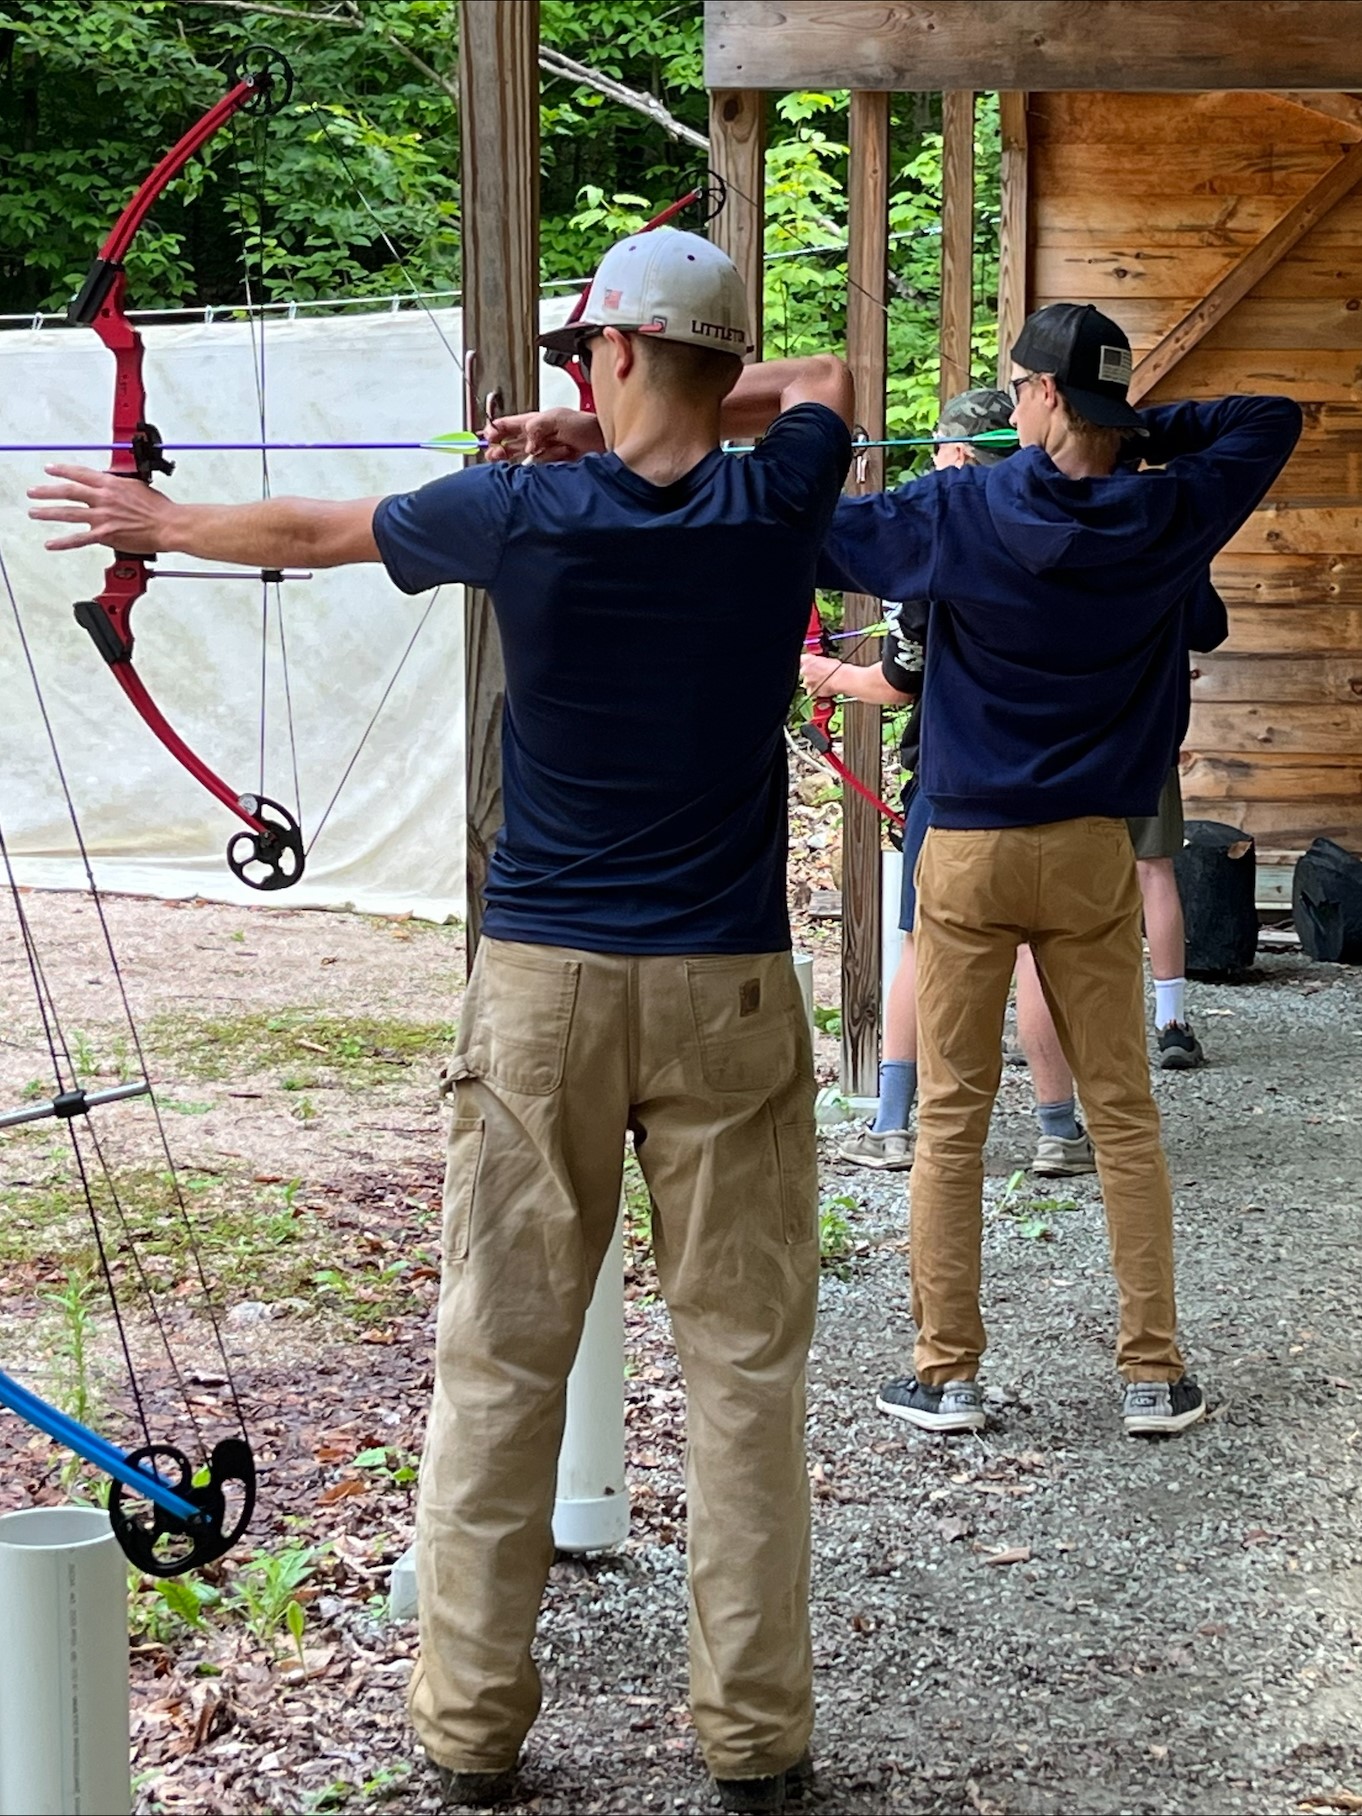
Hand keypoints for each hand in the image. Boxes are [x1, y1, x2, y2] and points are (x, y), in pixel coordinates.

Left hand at [28, 465, 174, 553]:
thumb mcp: (136, 486)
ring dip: (48, 512)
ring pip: (68, 512)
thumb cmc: (158, 509)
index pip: (80, 474)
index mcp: (111, 484)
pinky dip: (63, 542)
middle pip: (68, 491)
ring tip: (35, 513)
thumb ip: (118, 486)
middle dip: (47, 491)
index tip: (50, 469)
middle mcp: (103, 498)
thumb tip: (109, 484)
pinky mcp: (106, 534)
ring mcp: (103, 516)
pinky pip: (80, 539)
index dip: (62, 470)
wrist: (169, 524)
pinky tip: (51, 543)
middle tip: (34, 492)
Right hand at [483, 408, 604, 464]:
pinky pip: (535, 471)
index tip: (487, 437)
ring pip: (521, 460)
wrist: (603, 445)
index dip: (494, 431)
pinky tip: (547, 460)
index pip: (507, 426)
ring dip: (526, 458)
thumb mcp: (558, 418)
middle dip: (499, 450)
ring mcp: (542, 455)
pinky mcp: (549, 469)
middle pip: (509, 445)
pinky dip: (539, 467)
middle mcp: (536, 440)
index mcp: (534, 423)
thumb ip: (537, 426)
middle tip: (494, 455)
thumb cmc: (585, 426)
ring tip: (528, 454)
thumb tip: (527, 442)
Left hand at [800, 652, 842, 697]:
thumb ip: (817, 662)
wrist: (842, 679)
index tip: (809, 666)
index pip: (801, 660)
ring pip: (807, 683)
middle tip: (819, 675)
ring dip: (813, 683)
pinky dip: (816, 691)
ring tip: (823, 682)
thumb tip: (817, 664)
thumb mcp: (825, 660)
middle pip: (803, 673)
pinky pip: (811, 691)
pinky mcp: (810, 691)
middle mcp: (804, 670)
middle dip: (809, 674)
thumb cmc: (836, 669)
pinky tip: (823, 688)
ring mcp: (807, 681)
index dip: (806, 664)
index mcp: (807, 660)